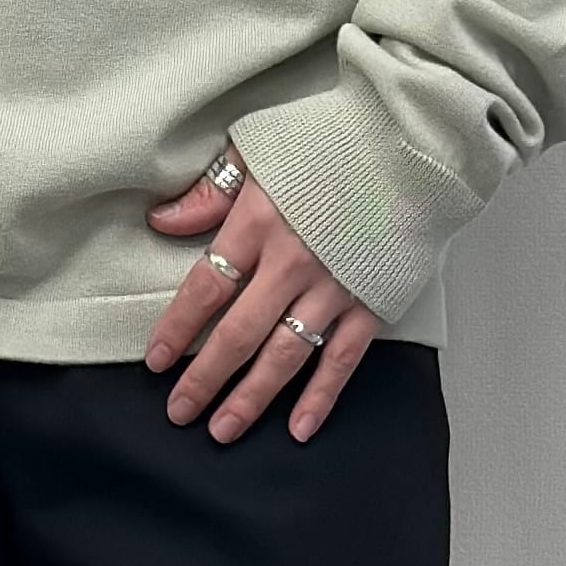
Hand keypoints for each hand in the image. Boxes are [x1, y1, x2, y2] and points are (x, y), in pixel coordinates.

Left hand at [142, 142, 384, 444]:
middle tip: (179, 411)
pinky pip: (341, 359)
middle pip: (238, 333)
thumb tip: (163, 220)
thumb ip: (210, 190)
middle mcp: (293, 261)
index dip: (178, 328)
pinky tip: (297, 426)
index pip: (207, 287)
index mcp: (259, 220)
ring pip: (284, 356)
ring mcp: (335, 286)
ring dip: (250, 397)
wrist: (410, 141)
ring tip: (223, 429)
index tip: (155, 359)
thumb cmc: (332, 136)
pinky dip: (320, 397)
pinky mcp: (372, 300)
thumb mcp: (259, 147)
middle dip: (204, 378)